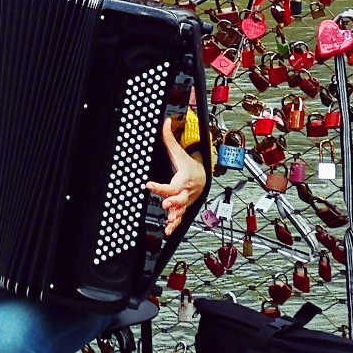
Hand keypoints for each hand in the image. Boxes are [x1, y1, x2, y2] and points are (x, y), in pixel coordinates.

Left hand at [147, 120, 208, 236]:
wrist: (204, 177)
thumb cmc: (190, 165)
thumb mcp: (179, 152)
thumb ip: (169, 138)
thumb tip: (165, 122)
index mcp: (184, 179)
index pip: (172, 184)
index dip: (161, 186)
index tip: (149, 185)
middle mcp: (185, 192)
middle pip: (180, 199)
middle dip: (173, 202)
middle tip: (165, 204)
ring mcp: (185, 201)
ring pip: (181, 211)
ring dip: (174, 217)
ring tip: (168, 223)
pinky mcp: (184, 207)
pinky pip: (180, 218)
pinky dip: (175, 225)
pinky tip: (168, 230)